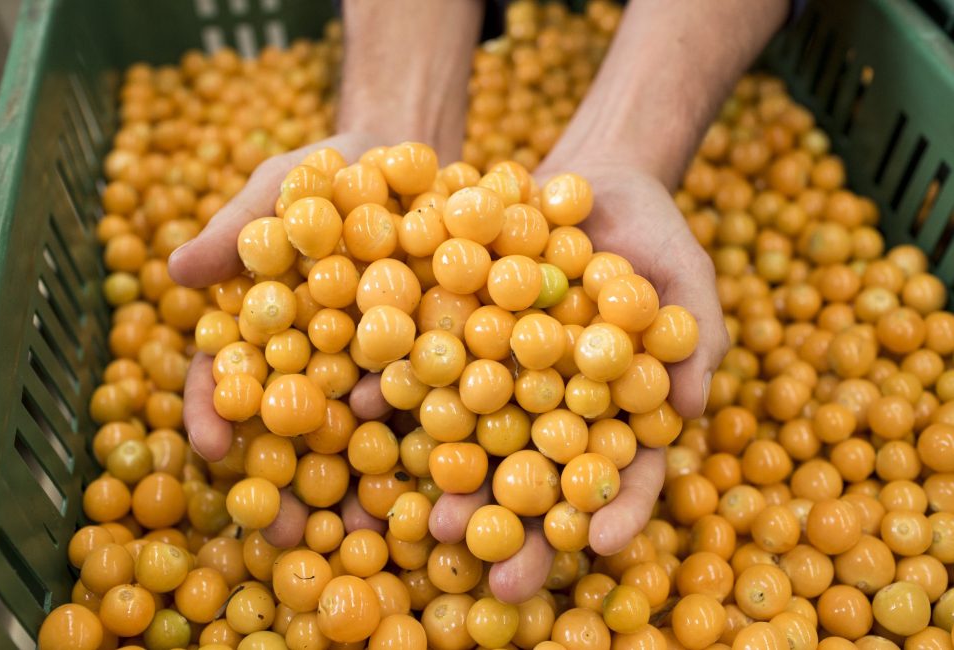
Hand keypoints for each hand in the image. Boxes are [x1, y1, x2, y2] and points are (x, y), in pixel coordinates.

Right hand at [170, 133, 390, 546]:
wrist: (424, 163)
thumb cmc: (338, 168)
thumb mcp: (288, 184)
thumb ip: (240, 226)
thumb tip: (176, 268)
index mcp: (266, 324)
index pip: (225, 375)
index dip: (212, 412)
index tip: (212, 450)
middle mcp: (314, 360)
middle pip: (287, 430)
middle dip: (280, 485)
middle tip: (282, 536)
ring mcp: (373, 371)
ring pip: (355, 440)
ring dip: (352, 494)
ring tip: (359, 538)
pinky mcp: (434, 371)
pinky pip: (426, 419)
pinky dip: (424, 459)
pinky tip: (431, 500)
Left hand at [423, 158, 727, 603]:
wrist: (586, 177)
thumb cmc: (651, 234)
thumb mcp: (685, 275)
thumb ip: (695, 337)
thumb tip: (694, 407)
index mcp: (611, 410)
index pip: (621, 472)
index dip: (614, 509)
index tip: (598, 544)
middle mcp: (550, 408)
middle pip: (538, 478)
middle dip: (518, 527)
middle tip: (496, 572)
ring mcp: (499, 377)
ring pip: (473, 439)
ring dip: (450, 481)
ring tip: (429, 520)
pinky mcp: (453, 337)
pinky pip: (422, 368)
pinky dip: (394, 388)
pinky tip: (366, 408)